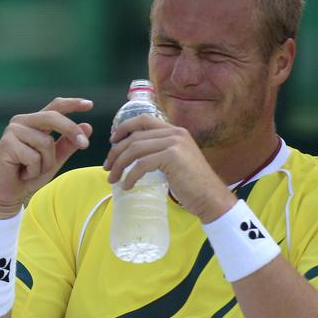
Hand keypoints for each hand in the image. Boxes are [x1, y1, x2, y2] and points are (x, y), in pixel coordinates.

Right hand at [0, 97, 92, 218]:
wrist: (6, 194)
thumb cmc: (28, 176)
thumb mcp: (53, 160)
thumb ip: (68, 144)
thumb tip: (87, 126)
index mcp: (34, 123)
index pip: (54, 107)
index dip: (72, 104)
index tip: (89, 104)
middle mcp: (22, 122)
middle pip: (53, 118)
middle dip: (71, 130)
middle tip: (85, 145)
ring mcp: (13, 131)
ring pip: (46, 143)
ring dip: (46, 163)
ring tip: (31, 171)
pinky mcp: (7, 144)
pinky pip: (34, 157)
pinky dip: (33, 171)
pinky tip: (22, 173)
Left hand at [103, 113, 234, 221]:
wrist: (210, 197)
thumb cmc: (191, 184)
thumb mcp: (173, 161)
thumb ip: (157, 152)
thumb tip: (131, 154)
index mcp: (175, 131)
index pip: (143, 120)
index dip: (124, 128)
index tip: (112, 142)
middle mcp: (175, 133)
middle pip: (134, 136)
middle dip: (116, 153)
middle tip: (107, 168)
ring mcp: (174, 143)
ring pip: (135, 149)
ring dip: (119, 165)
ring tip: (112, 179)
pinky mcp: (172, 157)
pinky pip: (141, 164)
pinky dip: (130, 176)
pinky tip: (127, 186)